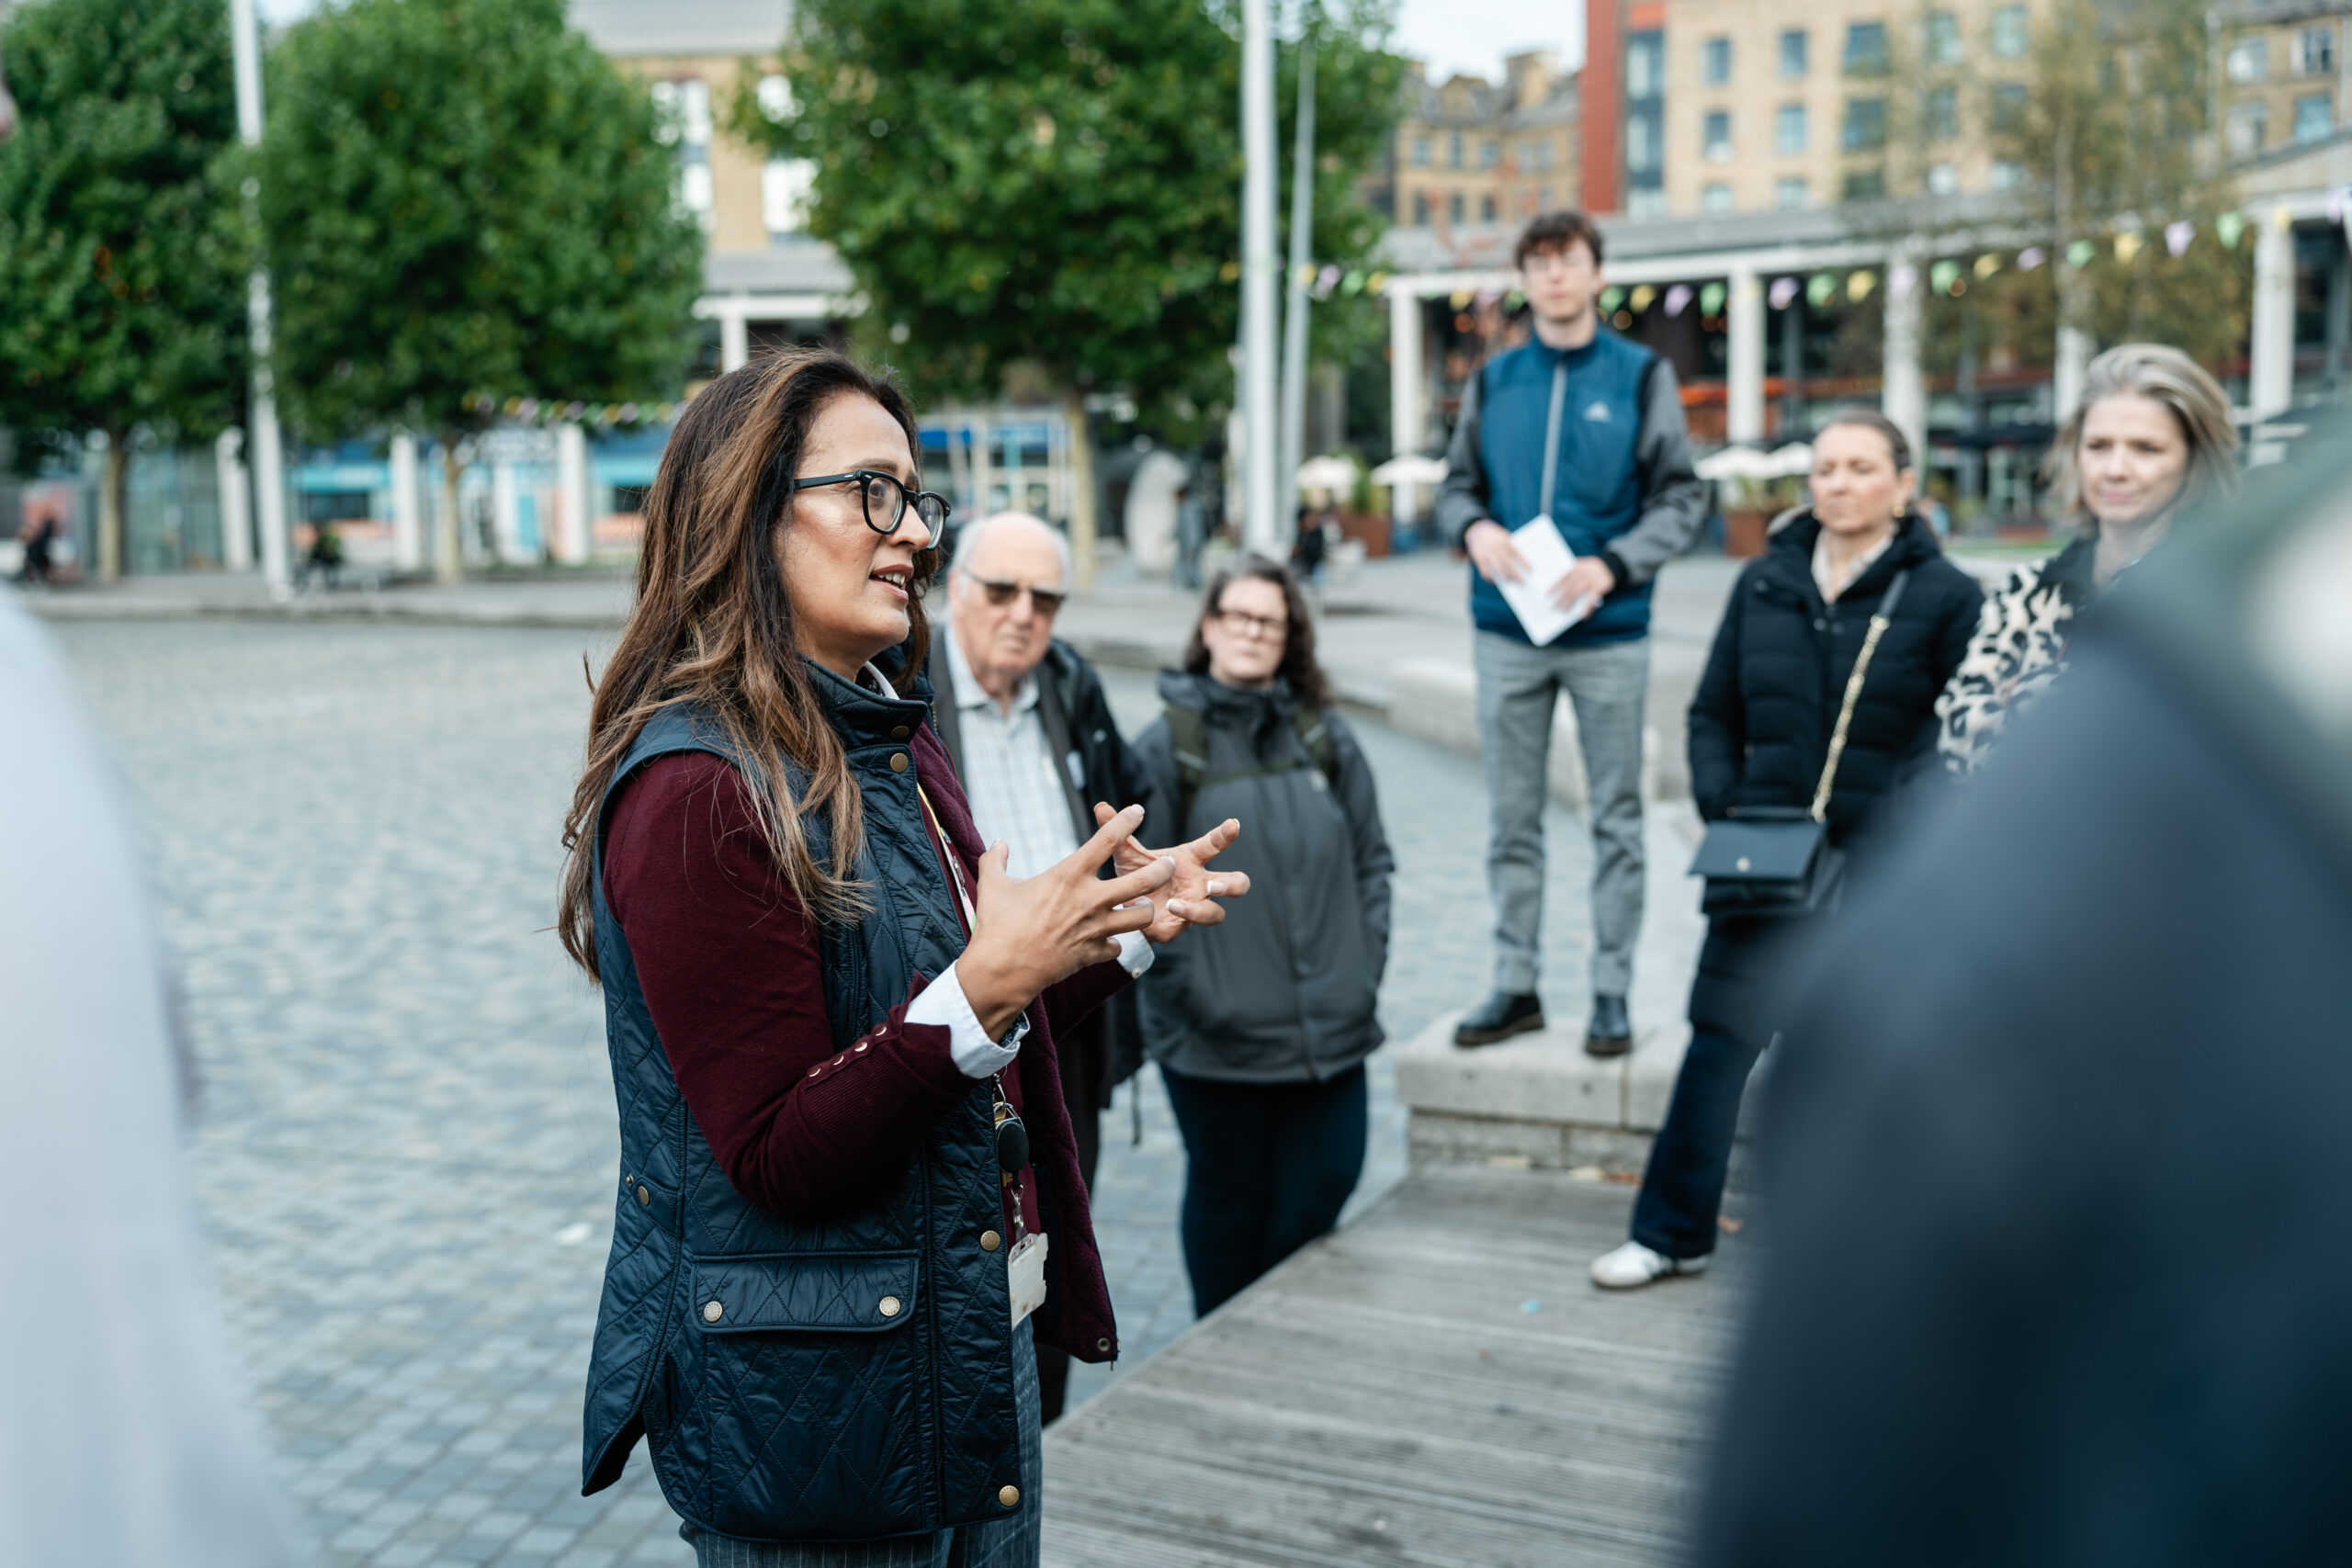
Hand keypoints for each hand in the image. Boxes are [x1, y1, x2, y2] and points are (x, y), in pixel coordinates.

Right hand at [957, 804, 1175, 1036]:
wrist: (1002, 971)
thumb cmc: (996, 925)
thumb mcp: (992, 885)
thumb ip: (995, 859)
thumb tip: (998, 843)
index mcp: (1068, 875)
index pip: (1107, 840)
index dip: (1126, 821)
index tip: (1138, 810)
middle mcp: (1089, 900)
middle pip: (1143, 880)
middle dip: (1162, 868)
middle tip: (1169, 863)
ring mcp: (1095, 929)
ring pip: (1142, 916)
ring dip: (1145, 909)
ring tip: (1142, 904)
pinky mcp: (1093, 954)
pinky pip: (1117, 947)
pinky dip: (1114, 943)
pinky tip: (1108, 940)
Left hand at [1093, 802, 1250, 942]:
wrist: (1120, 907)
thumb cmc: (1134, 875)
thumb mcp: (1125, 852)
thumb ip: (1117, 831)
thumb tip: (1100, 806)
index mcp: (1191, 860)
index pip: (1214, 845)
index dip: (1225, 835)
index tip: (1233, 824)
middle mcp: (1199, 883)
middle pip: (1236, 884)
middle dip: (1232, 885)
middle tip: (1214, 885)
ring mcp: (1193, 906)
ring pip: (1216, 913)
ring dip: (1201, 910)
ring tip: (1177, 903)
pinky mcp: (1179, 926)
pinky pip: (1186, 926)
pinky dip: (1179, 919)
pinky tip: (1165, 911)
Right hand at [1463, 520, 1527, 584]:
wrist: (1477, 530)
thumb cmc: (1496, 536)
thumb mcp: (1504, 536)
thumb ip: (1511, 546)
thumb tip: (1520, 563)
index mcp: (1504, 541)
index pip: (1516, 552)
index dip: (1524, 561)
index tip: (1531, 569)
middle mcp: (1495, 548)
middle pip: (1507, 563)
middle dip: (1515, 573)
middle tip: (1522, 581)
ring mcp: (1487, 554)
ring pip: (1496, 569)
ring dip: (1504, 576)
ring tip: (1510, 581)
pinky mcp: (1479, 559)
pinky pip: (1485, 571)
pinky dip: (1489, 577)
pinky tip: (1494, 580)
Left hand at [1552, 555, 1616, 609]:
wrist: (1610, 566)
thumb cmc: (1590, 569)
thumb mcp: (1581, 565)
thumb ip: (1571, 571)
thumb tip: (1554, 583)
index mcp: (1577, 567)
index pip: (1563, 577)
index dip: (1555, 585)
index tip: (1547, 594)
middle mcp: (1584, 572)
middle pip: (1569, 587)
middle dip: (1560, 598)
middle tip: (1553, 607)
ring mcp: (1592, 579)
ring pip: (1577, 593)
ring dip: (1569, 604)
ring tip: (1563, 611)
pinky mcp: (1601, 586)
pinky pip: (1591, 600)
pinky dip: (1587, 609)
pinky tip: (1583, 616)